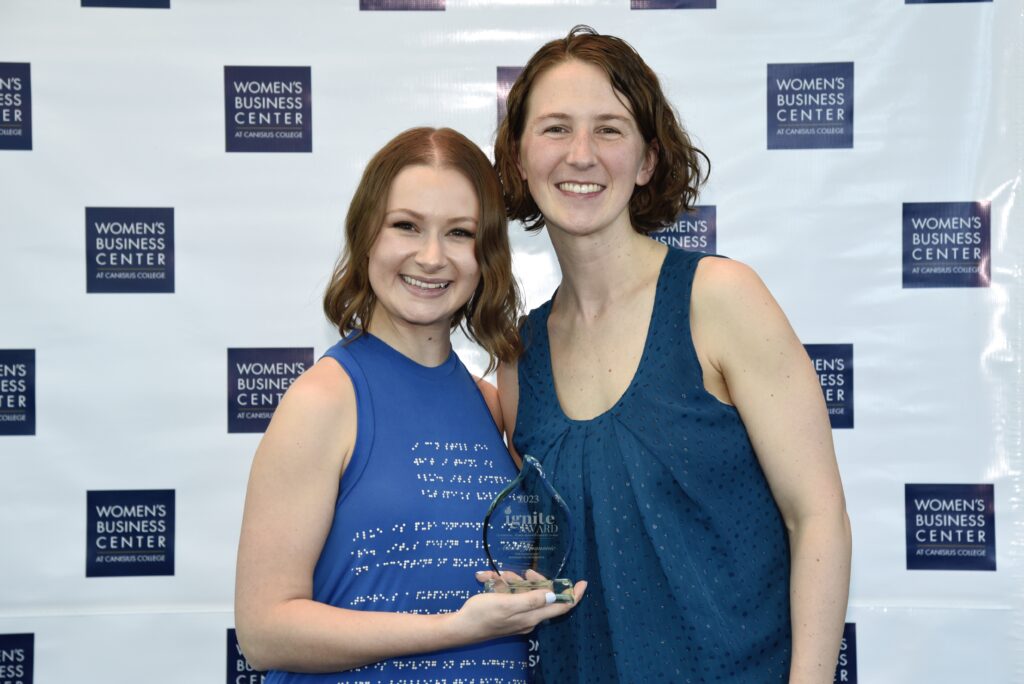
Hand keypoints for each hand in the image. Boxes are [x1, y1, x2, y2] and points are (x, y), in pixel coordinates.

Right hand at [443, 572, 586, 641]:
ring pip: (523, 591)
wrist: (460, 627)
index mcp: (532, 616)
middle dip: (530, 579)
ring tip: (495, 575)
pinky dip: (500, 585)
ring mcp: (517, 615)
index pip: (561, 606)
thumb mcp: (507, 604)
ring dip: (511, 580)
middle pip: (541, 594)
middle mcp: (528, 617)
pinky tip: (485, 578)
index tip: (583, 582)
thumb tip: (554, 594)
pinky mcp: (506, 613)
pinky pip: (509, 594)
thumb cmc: (482, 614)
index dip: (573, 595)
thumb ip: (531, 599)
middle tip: (520, 572)